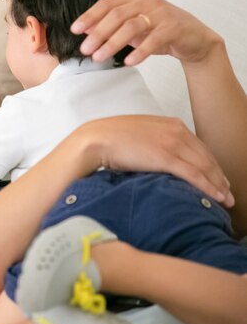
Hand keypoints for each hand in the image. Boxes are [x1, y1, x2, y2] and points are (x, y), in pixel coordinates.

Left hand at [70, 0, 223, 65]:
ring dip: (112, 43)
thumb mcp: (132, 29)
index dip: (89, 16)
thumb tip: (86, 31)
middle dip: (97, 33)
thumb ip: (112, 27)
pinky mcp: (174, 26)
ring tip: (100, 57)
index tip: (74, 30)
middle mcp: (147, 0)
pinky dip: (139, 51)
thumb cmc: (158, 32)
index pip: (106, 4)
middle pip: (116, 15)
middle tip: (85, 50)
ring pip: (131, 26)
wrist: (194, 39)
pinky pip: (154, 39)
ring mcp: (162, 12)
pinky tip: (128, 62)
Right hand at [76, 115, 233, 206]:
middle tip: (227, 192)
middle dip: (219, 176)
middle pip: (207, 157)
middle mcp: (176, 131)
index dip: (211, 164)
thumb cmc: (110, 138)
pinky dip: (208, 186)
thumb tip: (157, 155)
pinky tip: (216, 197)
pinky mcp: (165, 156)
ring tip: (225, 199)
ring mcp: (172, 143)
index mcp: (170, 124)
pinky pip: (194, 174)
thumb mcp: (139, 134)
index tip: (217, 177)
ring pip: (205, 166)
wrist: (96, 139)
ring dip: (218, 184)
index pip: (199, 147)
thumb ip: (154, 140)